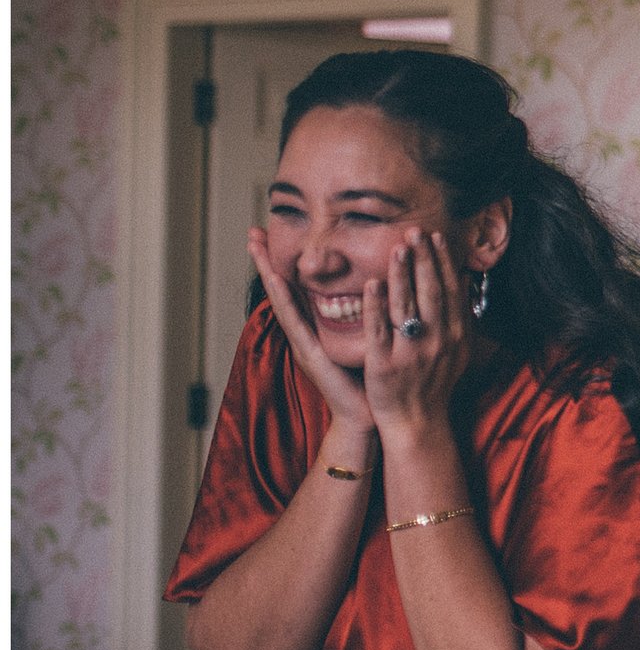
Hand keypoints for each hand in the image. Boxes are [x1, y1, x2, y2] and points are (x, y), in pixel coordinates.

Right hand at [246, 227, 374, 434]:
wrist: (366, 417)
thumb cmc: (367, 380)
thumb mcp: (364, 340)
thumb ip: (363, 317)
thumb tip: (376, 286)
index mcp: (317, 330)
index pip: (297, 289)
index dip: (284, 264)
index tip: (271, 236)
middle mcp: (305, 334)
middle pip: (282, 291)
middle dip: (266, 262)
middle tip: (252, 232)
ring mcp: (303, 345)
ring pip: (283, 302)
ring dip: (268, 273)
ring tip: (257, 248)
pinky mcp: (311, 356)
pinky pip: (296, 324)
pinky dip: (286, 301)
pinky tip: (278, 280)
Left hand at [363, 231, 474, 438]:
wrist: (418, 422)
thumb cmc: (434, 383)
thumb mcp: (457, 350)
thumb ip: (459, 316)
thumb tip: (462, 280)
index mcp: (455, 335)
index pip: (449, 291)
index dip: (442, 262)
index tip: (435, 238)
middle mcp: (437, 341)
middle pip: (431, 292)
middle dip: (424, 259)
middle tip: (416, 231)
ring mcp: (411, 352)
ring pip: (407, 305)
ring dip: (402, 274)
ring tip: (397, 247)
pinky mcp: (384, 363)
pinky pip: (379, 329)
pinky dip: (376, 305)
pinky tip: (372, 283)